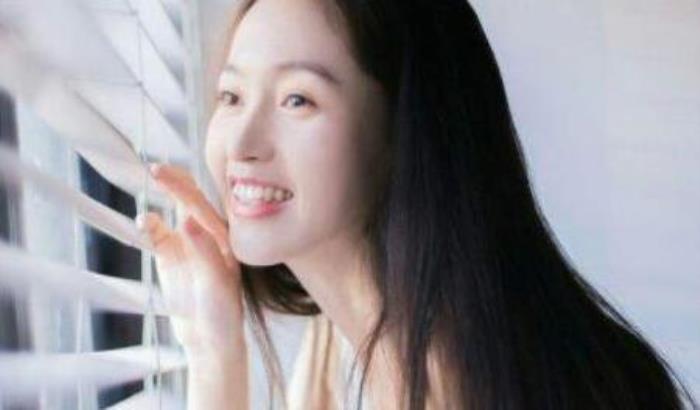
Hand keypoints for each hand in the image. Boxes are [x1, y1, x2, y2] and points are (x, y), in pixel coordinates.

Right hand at [136, 163, 243, 353]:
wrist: (211, 340)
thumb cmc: (224, 311)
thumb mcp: (218, 282)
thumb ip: (205, 251)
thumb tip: (188, 220)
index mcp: (225, 237)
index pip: (202, 204)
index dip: (183, 186)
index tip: (164, 173)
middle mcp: (207, 235)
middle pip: (188, 200)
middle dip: (173, 182)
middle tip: (153, 168)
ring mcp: (187, 245)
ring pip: (171, 214)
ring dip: (159, 204)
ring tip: (146, 201)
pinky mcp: (169, 258)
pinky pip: (157, 236)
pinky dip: (149, 227)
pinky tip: (143, 222)